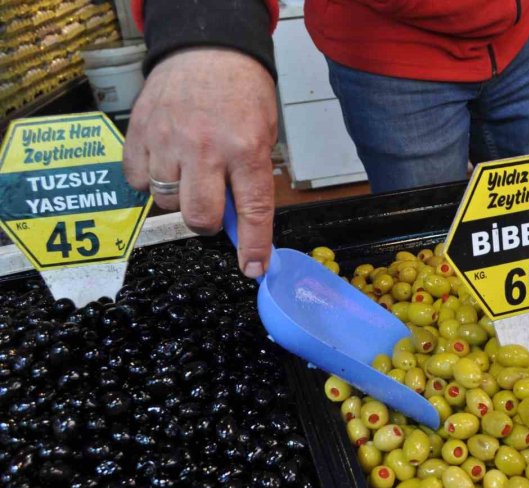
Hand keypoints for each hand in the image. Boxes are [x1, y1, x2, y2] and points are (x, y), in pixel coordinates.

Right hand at [124, 48, 277, 277]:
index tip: (252, 268)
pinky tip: (165, 162)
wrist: (206, 49)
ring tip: (188, 173)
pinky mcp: (138, 135)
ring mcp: (167, 142)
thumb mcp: (263, 134)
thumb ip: (250, 177)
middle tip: (211, 206)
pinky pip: (138, 181)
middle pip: (198, 217)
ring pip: (166, 202)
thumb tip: (239, 223)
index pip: (252, 211)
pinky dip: (150, 181)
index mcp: (245, 149)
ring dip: (178, 198)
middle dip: (206, 222)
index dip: (253, 246)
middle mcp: (205, 149)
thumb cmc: (240, 93)